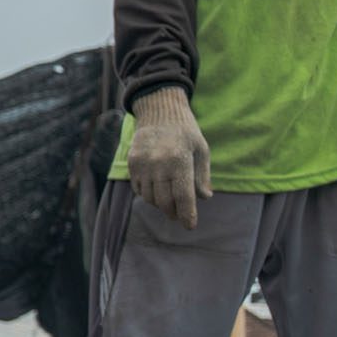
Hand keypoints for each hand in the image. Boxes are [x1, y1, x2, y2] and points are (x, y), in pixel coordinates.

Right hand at [127, 87, 211, 228]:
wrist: (159, 111)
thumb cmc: (186, 132)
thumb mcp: (202, 150)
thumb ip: (202, 176)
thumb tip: (204, 198)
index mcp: (179, 161)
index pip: (183, 196)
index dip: (187, 214)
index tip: (190, 226)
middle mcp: (159, 164)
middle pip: (165, 201)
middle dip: (173, 213)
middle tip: (180, 216)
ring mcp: (143, 163)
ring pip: (150, 198)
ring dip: (160, 205)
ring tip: (170, 204)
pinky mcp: (132, 162)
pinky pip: (139, 188)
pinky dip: (148, 195)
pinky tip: (157, 191)